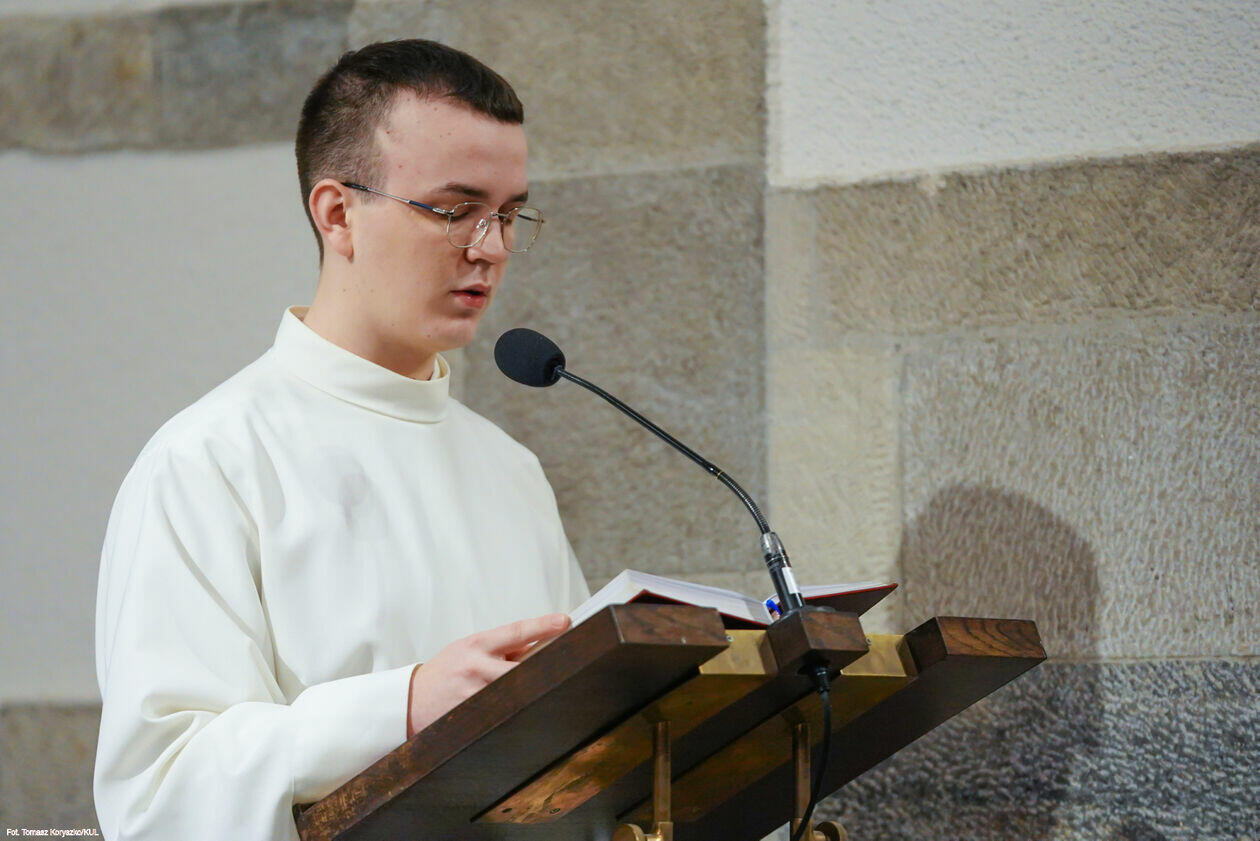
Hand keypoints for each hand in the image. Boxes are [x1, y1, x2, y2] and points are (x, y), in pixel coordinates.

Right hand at [406, 612, 570, 736]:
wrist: (411, 701)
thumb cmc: (449, 671)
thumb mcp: (471, 650)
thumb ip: (504, 648)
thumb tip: (545, 642)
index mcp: (476, 645)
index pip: (515, 631)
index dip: (542, 626)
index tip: (565, 621)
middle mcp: (475, 667)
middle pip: (521, 667)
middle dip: (545, 667)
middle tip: (572, 664)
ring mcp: (473, 694)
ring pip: (515, 694)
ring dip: (534, 693)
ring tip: (556, 694)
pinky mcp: (471, 718)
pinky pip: (503, 716)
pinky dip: (518, 714)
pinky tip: (531, 716)